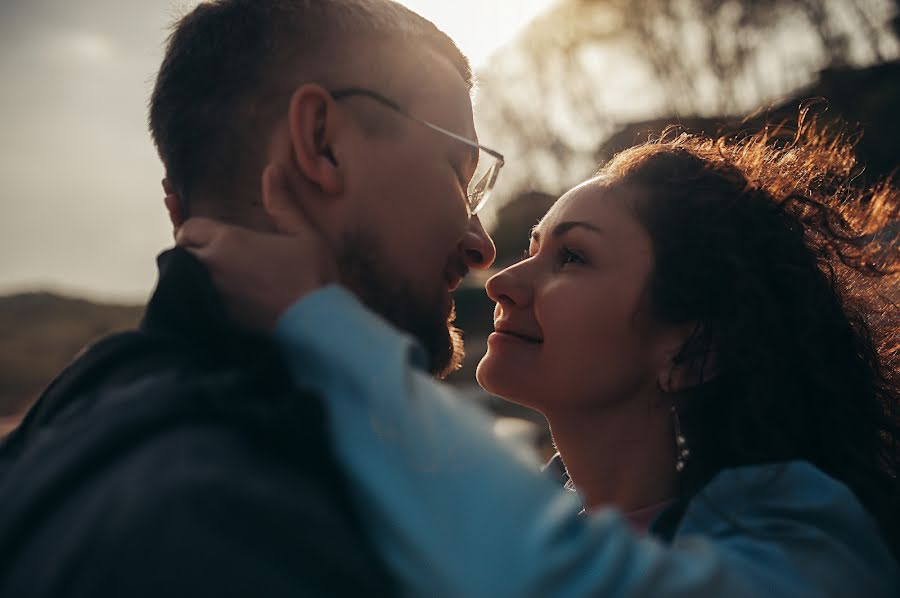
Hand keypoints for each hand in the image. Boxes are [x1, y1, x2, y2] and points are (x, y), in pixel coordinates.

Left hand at [176, 165, 337, 331]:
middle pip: (180, 252)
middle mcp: (212, 266)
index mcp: (229, 241)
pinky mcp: (214, 318)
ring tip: (202, 273)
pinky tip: (206, 296)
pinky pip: (190, 301)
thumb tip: (272, 168)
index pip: (189, 227)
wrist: (315, 324)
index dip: (195, 229)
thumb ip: (282, 203)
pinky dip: (193, 296)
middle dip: (189, 250)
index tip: (208, 235)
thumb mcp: (304, 234)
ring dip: (188, 273)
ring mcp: (210, 294)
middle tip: (204, 253)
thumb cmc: (313, 277)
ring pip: (180, 278)